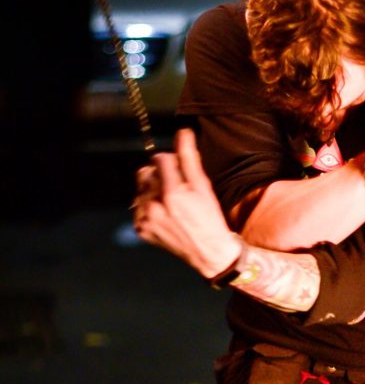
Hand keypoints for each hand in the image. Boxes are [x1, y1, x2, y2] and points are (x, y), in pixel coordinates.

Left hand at [133, 128, 241, 278]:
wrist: (208, 251)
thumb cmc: (209, 216)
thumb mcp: (203, 186)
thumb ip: (189, 158)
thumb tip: (183, 132)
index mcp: (172, 193)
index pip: (159, 159)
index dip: (170, 160)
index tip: (178, 169)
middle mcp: (155, 206)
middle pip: (145, 172)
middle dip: (159, 175)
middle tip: (176, 188)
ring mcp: (145, 219)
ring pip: (140, 189)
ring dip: (152, 191)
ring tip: (171, 203)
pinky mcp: (140, 229)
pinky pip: (138, 206)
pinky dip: (149, 207)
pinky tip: (165, 214)